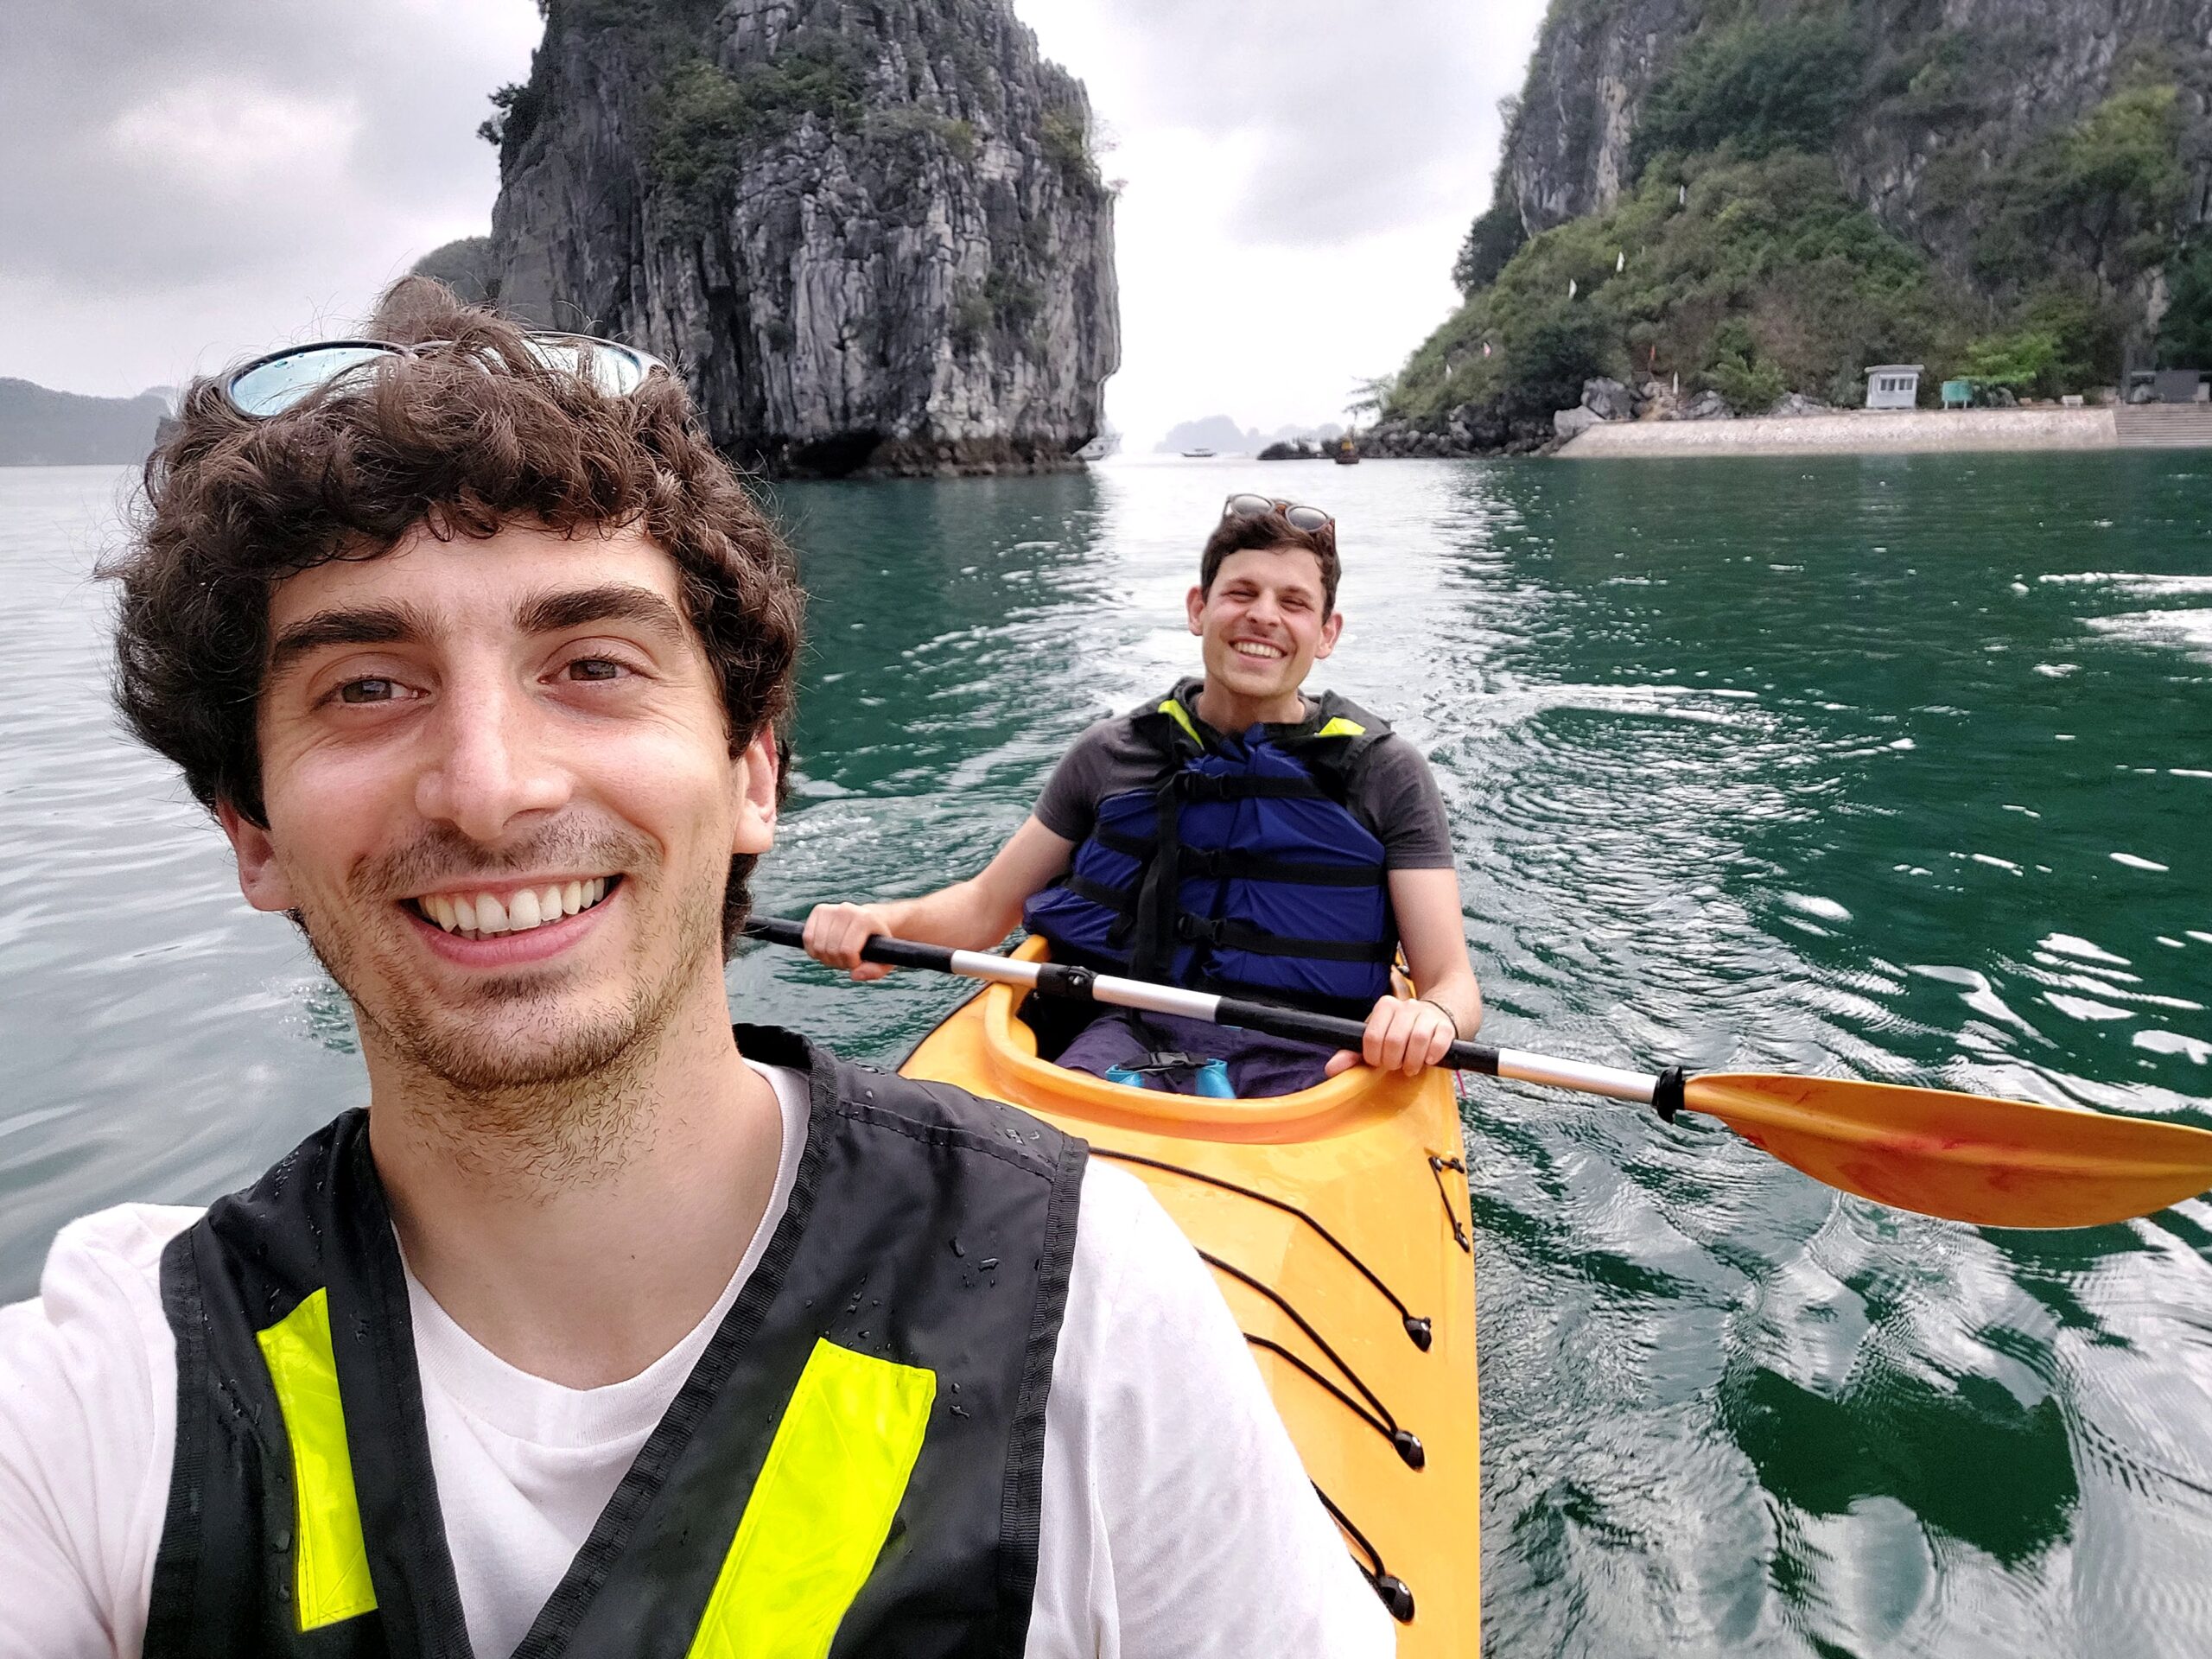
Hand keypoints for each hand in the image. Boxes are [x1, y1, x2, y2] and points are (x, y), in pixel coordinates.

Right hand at [803, 902, 895, 981]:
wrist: (871, 920)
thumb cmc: (878, 943)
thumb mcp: (885, 959)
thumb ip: (875, 971)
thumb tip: (854, 975)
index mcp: (866, 919)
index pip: (848, 950)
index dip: (850, 963)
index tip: (857, 962)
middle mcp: (847, 910)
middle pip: (831, 949)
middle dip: (838, 962)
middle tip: (846, 960)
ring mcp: (832, 908)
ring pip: (817, 945)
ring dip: (824, 958)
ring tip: (837, 955)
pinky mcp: (819, 910)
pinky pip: (807, 938)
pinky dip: (813, 950)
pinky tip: (824, 951)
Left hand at [1324, 995, 1456, 1077]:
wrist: (1433, 1019)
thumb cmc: (1399, 1033)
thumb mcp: (1374, 1041)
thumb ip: (1352, 1055)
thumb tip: (1331, 1069)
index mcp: (1385, 1007)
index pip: (1373, 1037)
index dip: (1374, 1057)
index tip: (1379, 1061)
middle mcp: (1406, 1006)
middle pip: (1394, 1040)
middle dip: (1393, 1061)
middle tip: (1396, 1065)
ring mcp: (1427, 1014)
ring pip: (1418, 1039)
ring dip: (1413, 1061)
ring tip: (1410, 1066)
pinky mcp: (1445, 1025)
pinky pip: (1439, 1041)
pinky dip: (1433, 1054)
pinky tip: (1428, 1060)